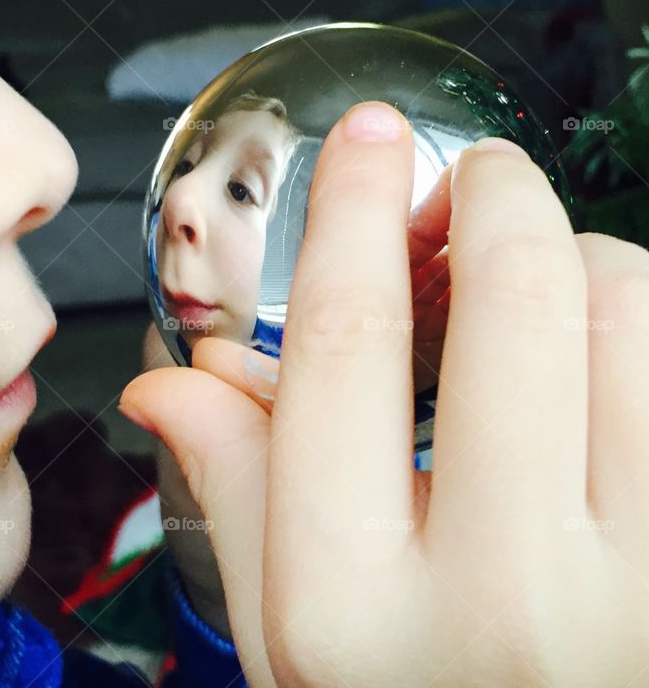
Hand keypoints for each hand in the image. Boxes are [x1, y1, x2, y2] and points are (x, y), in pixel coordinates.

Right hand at [122, 101, 648, 686]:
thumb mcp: (290, 634)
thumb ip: (236, 488)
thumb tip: (173, 378)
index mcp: (355, 605)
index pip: (345, 348)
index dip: (351, 211)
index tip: (364, 139)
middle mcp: (508, 600)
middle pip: (514, 301)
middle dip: (493, 193)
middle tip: (474, 176)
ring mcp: (640, 593)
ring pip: (630, 315)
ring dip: (578, 256)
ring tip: (539, 282)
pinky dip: (637, 317)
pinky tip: (594, 351)